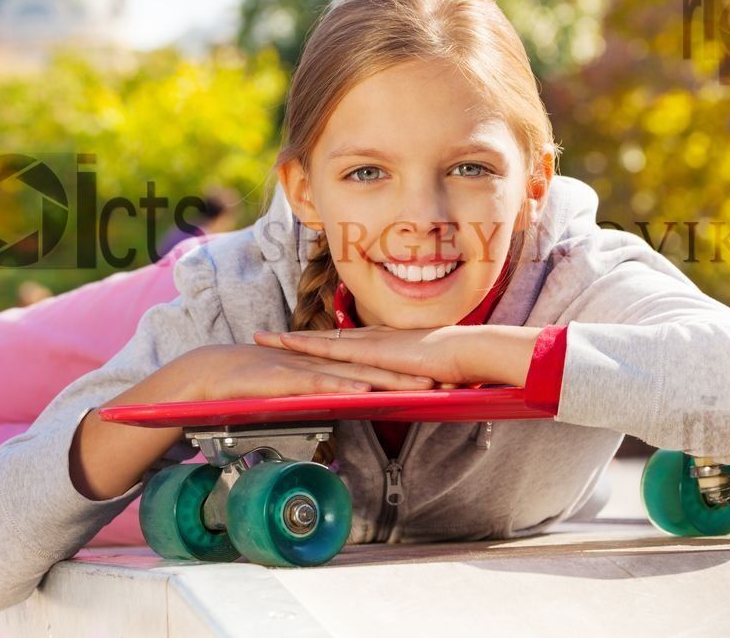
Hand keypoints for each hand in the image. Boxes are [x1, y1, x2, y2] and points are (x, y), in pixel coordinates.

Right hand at [161, 342, 436, 400]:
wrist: (212, 374)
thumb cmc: (254, 386)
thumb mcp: (296, 393)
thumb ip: (322, 397)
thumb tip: (348, 407)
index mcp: (325, 364)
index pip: (370, 368)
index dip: (401, 373)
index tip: (434, 380)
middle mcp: (320, 362)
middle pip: (371, 368)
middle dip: (407, 376)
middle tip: (442, 383)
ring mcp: (303, 367)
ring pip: (352, 374)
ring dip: (386, 381)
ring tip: (417, 389)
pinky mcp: (286, 377)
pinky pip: (319, 382)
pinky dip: (342, 386)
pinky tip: (363, 392)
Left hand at [253, 325, 482, 386]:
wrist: (467, 352)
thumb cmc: (455, 364)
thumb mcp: (424, 376)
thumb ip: (411, 382)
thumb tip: (412, 392)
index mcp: (383, 345)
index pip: (342, 345)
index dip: (317, 344)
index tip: (296, 344)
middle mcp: (371, 339)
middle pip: (323, 338)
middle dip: (292, 339)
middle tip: (264, 336)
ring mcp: (369, 342)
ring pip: (320, 340)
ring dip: (290, 340)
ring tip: (263, 339)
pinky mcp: (370, 350)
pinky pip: (332, 348)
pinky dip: (307, 346)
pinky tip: (287, 346)